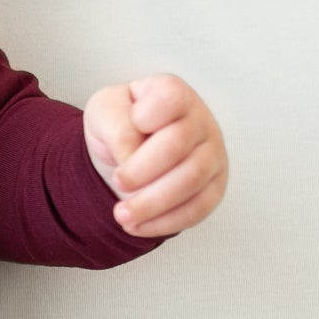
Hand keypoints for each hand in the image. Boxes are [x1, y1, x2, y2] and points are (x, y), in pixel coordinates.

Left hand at [83, 74, 227, 237]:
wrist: (126, 150)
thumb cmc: (120, 124)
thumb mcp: (104, 111)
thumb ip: (117, 124)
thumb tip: (132, 158)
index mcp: (173, 92)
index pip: (171, 98)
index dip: (145, 118)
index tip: (121, 132)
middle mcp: (200, 120)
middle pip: (178, 145)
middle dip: (142, 171)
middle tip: (118, 182)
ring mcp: (213, 154)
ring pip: (192, 180)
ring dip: (152, 203)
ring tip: (121, 214)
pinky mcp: (215, 186)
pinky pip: (199, 208)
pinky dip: (166, 222)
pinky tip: (139, 225)